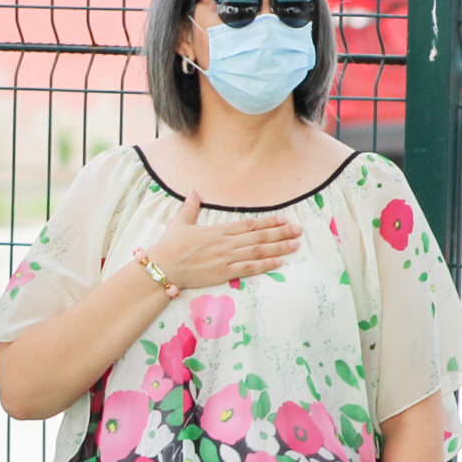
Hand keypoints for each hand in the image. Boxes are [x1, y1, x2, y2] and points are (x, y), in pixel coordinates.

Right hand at [145, 192, 301, 289]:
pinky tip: (279, 262)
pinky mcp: (224, 273)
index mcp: (218, 230)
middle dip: (281, 233)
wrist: (163, 266)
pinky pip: (249, 268)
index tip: (283, 219)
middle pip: (259, 237)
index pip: (249, 224)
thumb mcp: (180, 223)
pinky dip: (265, 264)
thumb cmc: (169, 246)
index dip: (268, 222)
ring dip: (279, 247)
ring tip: (295, 244)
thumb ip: (190, 206)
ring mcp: (227, 258)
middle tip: (298, 231)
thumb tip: (193, 189)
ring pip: (258, 251)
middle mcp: (226, 243)